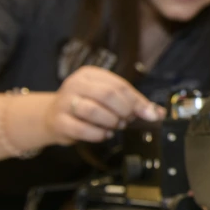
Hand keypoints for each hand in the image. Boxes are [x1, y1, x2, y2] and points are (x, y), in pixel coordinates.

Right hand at [44, 66, 164, 144]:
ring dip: (111, 122)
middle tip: (127, 120)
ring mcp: (64, 102)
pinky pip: (82, 129)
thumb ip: (132, 103)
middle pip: (107, 95)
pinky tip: (104, 134)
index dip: (137, 101)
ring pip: (93, 111)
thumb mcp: (108, 99)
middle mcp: (75, 84)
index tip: (150, 114)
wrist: (51, 117)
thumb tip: (157, 113)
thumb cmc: (86, 105)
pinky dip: (98, 134)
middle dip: (124, 110)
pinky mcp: (59, 121)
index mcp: (90, 74)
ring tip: (115, 126)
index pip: (119, 85)